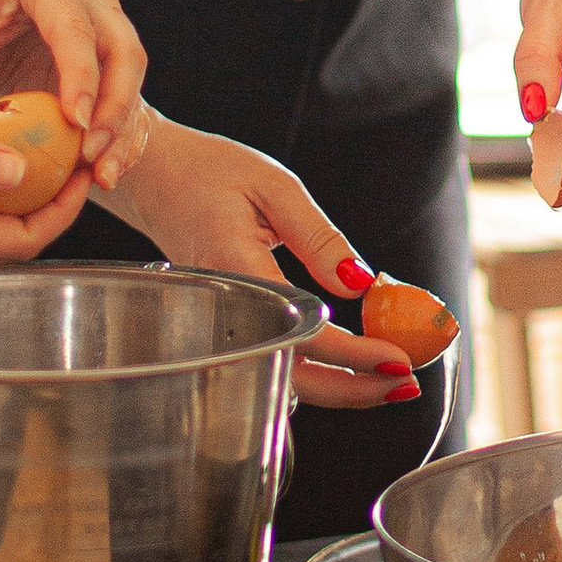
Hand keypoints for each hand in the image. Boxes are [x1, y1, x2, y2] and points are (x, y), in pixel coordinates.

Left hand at [0, 0, 148, 179]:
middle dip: (114, 106)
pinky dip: (121, 136)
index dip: (81, 74)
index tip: (75, 122)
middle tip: (90, 153)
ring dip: (123, 128)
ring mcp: (106, 21)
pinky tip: (104, 172)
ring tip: (101, 175)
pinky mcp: (112, 54)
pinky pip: (129, 95)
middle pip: (121, 48)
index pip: (74, 26)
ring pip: (132, 74)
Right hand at [104, 117, 423, 413]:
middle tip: (409, 382)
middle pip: (293, 376)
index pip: (302, 332)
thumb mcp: (275, 187)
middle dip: (356, 389)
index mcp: (236, 269)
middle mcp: (227, 309)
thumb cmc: (210, 172)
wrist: (153, 176)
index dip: (354, 354)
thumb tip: (360, 283)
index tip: (399, 359)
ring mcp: (224, 323)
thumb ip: (318, 237)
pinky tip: (354, 366)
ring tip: (392, 381)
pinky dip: (318, 373)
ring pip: (283, 379)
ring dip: (341, 389)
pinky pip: (274, 363)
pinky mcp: (230, 325)